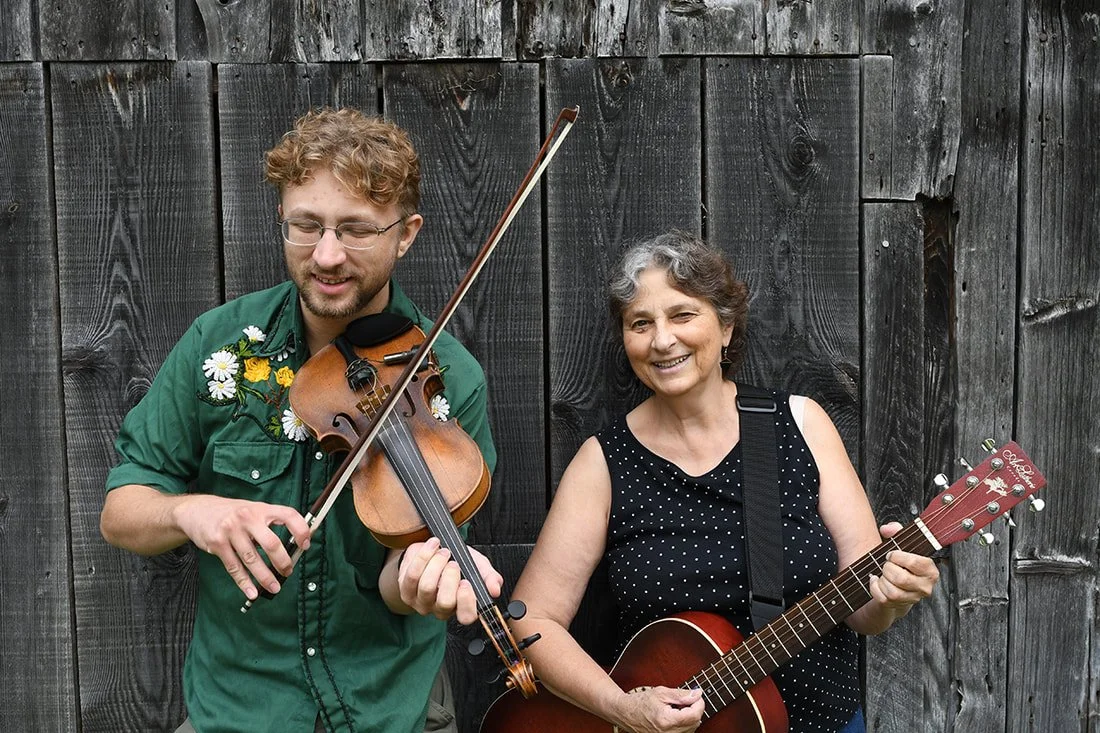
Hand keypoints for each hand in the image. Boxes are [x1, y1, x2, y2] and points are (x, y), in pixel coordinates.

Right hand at [173, 495, 310, 599]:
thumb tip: (292, 546)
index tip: (305, 545)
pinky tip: (252, 592)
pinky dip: (244, 582)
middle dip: (282, 561)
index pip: (288, 515)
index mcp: (261, 508)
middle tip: (288, 571)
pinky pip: (234, 567)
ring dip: (265, 577)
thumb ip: (269, 524)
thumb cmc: (231, 513)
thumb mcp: (252, 510)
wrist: (197, 511)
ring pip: (252, 559)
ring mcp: (231, 531)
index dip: (301, 530)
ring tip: (274, 587)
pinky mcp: (217, 544)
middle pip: (271, 543)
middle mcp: (247, 517)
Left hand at [397, 537, 503, 624]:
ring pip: (427, 587)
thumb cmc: (456, 562)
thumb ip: (488, 576)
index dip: (466, 600)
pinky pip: (412, 574)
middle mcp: (440, 609)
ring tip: (443, 552)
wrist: (431, 553)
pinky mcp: (406, 590)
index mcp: (461, 607)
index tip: (466, 581)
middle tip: (453, 563)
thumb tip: (495, 589)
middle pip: (445, 602)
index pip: (466, 616)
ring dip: (437, 563)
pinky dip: (424, 556)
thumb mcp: (476, 566)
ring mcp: (421, 602)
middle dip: (450, 578)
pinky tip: (432, 546)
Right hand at [612, 686, 704, 732]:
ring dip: (690, 717)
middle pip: (695, 723)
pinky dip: (684, 723)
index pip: (695, 715)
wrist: (626, 713)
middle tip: (685, 699)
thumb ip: (681, 694)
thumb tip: (698, 694)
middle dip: (694, 709)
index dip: (699, 703)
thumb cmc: (640, 702)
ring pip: (692, 729)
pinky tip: (676, 716)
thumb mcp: (661, 692)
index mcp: (667, 720)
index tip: (696, 695)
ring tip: (677, 708)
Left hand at [869, 522, 939, 613]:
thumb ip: (896, 530)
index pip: (914, 563)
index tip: (892, 554)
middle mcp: (925, 586)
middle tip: (887, 565)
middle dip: (888, 569)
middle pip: (901, 578)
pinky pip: (883, 599)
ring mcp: (913, 598)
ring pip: (893, 592)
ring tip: (883, 574)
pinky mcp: (900, 606)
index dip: (898, 557)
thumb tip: (887, 529)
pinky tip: (876, 581)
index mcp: (930, 570)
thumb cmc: (902, 563)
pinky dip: (874, 588)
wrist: (898, 585)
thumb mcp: (902, 544)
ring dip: (882, 580)